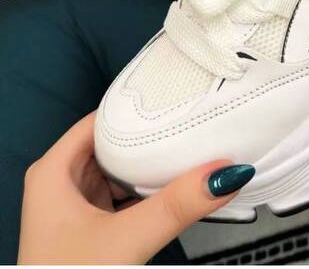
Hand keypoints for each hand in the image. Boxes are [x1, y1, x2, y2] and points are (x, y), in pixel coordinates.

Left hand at [18, 112, 253, 264]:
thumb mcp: (126, 239)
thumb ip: (175, 206)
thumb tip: (225, 174)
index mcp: (53, 170)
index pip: (102, 118)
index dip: (138, 107)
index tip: (176, 98)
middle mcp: (60, 181)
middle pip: (112, 142)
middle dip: (151, 136)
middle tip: (192, 123)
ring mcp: (73, 206)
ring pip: (118, 170)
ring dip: (150, 166)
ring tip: (188, 148)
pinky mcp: (88, 227)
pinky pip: (121, 195)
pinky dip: (144, 192)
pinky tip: (170, 188)